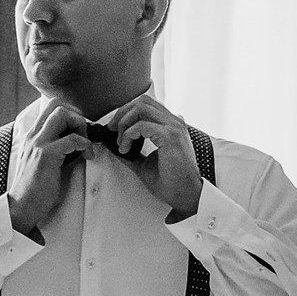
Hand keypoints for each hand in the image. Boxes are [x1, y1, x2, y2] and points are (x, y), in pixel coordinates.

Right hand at [5, 99, 93, 237]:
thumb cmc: (35, 188)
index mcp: (30, 136)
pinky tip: (87, 156)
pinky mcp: (46, 155)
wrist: (23, 206)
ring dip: (80, 126)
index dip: (69, 114)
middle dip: (76, 116)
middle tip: (83, 135)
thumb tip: (78, 141)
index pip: (49, 108)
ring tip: (85, 144)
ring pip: (62, 114)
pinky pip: (72, 139)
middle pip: (56, 105)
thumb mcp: (41, 162)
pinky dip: (85, 144)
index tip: (78, 131)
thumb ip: (54, 148)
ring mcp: (38, 143)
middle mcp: (32, 135)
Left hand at [112, 98, 203, 220]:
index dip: (126, 113)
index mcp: (170, 125)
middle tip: (112, 130)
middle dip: (122, 113)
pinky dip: (128, 135)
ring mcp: (174, 127)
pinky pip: (141, 126)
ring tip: (120, 141)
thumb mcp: (144, 162)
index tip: (114, 129)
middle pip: (142, 101)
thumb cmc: (170, 181)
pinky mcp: (171, 137)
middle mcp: (174, 122)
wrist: (184, 195)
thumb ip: (131, 149)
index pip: (146, 104)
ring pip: (141, 107)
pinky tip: (125, 148)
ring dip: (124, 122)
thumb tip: (112, 144)